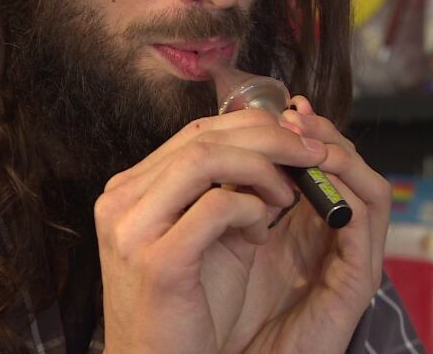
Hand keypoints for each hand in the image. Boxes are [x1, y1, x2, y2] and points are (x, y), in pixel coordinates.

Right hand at [94, 109, 328, 352]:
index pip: (195, 133)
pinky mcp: (157, 261)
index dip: (251, 126)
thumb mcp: (214, 239)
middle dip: (268, 138)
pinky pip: (216, 207)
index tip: (296, 137)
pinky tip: (261, 231)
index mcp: (132, 190)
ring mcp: (133, 228)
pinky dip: (250, 209)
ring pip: (205, 159)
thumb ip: (236, 195)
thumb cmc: (187, 307)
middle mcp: (122, 200)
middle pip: (201, 137)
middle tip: (311, 153)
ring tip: (289, 192)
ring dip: (262, 168)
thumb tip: (283, 158)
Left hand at [221, 96, 391, 353]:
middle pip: (350, 171)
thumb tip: (223, 143)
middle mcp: (332, 240)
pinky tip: (312, 179)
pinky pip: (365, 225)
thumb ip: (235, 198)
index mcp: (305, 228)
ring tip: (305, 137)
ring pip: (369, 190)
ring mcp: (349, 260)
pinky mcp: (354, 283)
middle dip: (323, 136)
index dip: (308, 134)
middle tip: (294, 116)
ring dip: (339, 156)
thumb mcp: (226, 240)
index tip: (282, 109)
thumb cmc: (221, 311)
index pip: (322, 167)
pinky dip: (345, 192)